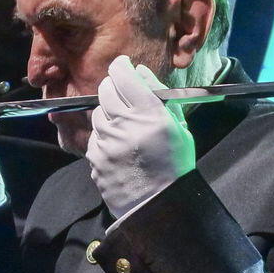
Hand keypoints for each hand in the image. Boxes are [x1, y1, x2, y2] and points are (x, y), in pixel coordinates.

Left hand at [86, 56, 195, 218]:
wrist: (159, 205)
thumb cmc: (174, 164)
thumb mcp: (178, 126)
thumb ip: (159, 96)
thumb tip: (139, 71)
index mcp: (150, 114)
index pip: (123, 75)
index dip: (121, 66)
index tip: (123, 66)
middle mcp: (125, 125)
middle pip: (105, 89)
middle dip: (113, 86)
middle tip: (123, 93)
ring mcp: (106, 142)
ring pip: (97, 112)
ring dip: (109, 113)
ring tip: (125, 127)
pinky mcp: (95, 158)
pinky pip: (94, 136)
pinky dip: (104, 136)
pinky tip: (119, 147)